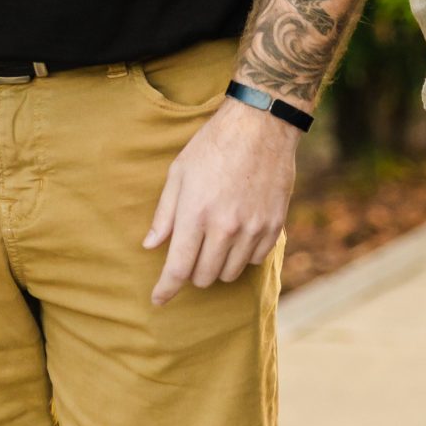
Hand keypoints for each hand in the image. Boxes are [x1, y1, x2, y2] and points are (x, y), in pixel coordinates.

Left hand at [142, 98, 296, 304]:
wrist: (261, 125)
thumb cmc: (213, 145)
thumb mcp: (179, 173)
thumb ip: (165, 214)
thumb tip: (150, 246)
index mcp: (196, 213)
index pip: (178, 267)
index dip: (166, 289)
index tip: (158, 300)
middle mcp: (225, 227)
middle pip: (204, 277)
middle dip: (192, 272)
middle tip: (191, 253)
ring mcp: (253, 228)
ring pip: (230, 273)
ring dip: (218, 265)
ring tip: (215, 241)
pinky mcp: (274, 226)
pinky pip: (255, 260)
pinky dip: (243, 255)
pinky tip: (238, 234)